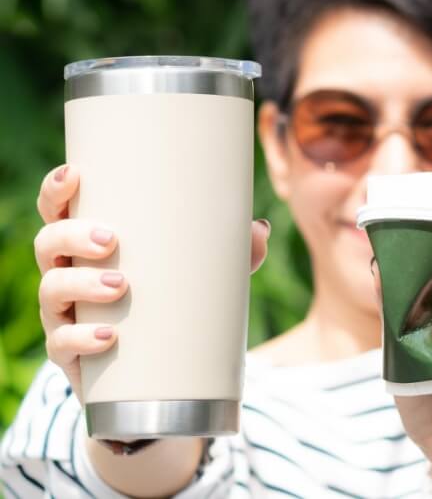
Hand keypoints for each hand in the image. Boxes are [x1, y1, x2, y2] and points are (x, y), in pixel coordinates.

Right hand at [34, 164, 270, 404]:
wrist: (157, 378)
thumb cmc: (172, 305)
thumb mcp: (202, 276)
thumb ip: (232, 253)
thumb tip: (260, 228)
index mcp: (88, 246)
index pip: (58, 210)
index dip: (56, 191)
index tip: (75, 175)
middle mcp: (67, 274)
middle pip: (49, 244)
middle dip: (72, 236)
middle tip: (111, 240)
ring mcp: (64, 315)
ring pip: (51, 290)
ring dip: (81, 284)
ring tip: (120, 286)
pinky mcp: (70, 355)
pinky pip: (61, 344)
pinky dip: (81, 338)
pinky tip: (108, 337)